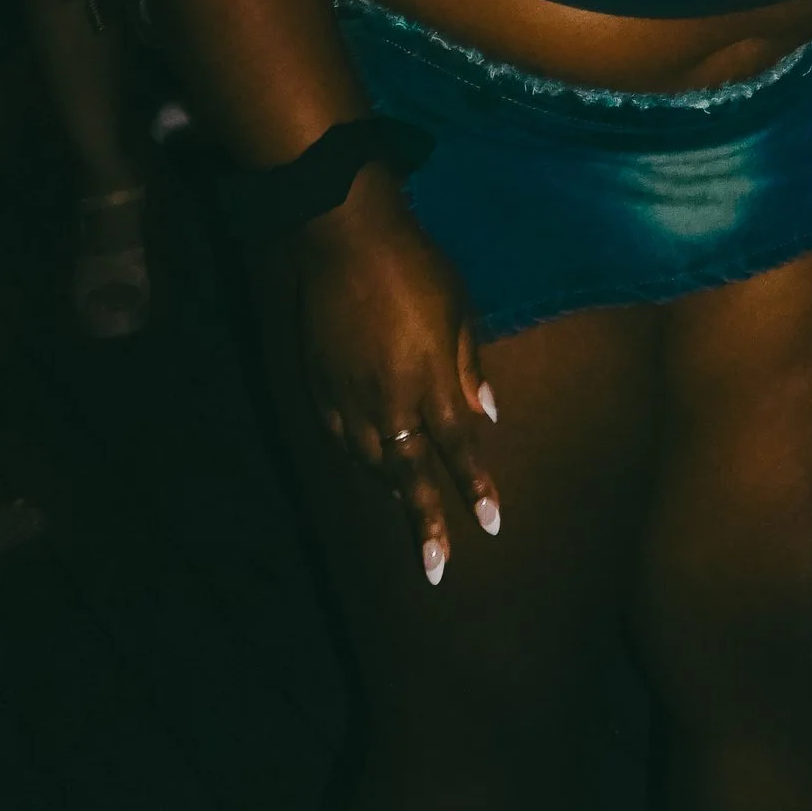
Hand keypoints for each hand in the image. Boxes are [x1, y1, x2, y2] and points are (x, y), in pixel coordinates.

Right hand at [291, 169, 500, 579]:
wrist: (343, 239)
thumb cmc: (414, 266)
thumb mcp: (459, 308)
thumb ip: (470, 367)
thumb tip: (488, 414)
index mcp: (428, 382)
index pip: (458, 451)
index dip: (475, 489)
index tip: (493, 526)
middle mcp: (387, 403)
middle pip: (410, 476)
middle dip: (425, 525)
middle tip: (436, 571)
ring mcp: (347, 400)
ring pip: (373, 464)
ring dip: (394, 496)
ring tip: (412, 525)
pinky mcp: (319, 389)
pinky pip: (342, 441)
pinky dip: (361, 461)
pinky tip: (371, 469)